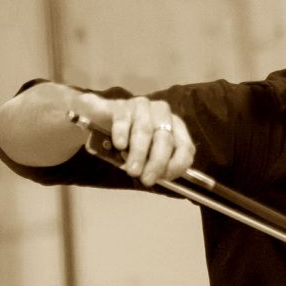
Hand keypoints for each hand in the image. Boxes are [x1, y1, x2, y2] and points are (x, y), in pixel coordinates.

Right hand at [72, 93, 195, 185]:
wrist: (99, 123)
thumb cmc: (129, 143)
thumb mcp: (146, 157)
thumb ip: (155, 166)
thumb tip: (157, 177)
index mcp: (175, 128)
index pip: (185, 147)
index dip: (177, 164)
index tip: (164, 178)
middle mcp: (163, 115)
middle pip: (166, 139)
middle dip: (157, 162)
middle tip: (146, 179)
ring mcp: (143, 107)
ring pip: (145, 130)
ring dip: (139, 152)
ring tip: (132, 170)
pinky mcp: (121, 106)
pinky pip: (123, 119)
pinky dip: (122, 133)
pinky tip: (120, 145)